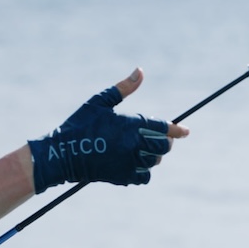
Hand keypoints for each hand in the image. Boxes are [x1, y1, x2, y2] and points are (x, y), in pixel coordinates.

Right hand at [27, 68, 188, 193]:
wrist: (62, 153)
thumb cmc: (80, 124)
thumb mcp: (100, 102)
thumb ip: (123, 88)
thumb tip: (140, 71)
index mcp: (129, 124)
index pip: (162, 127)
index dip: (177, 130)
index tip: (186, 131)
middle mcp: (132, 144)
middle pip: (163, 146)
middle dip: (166, 142)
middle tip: (162, 138)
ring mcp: (128, 162)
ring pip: (154, 160)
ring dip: (153, 154)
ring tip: (142, 148)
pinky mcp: (123, 176)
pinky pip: (144, 176)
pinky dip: (143, 170)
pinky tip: (134, 162)